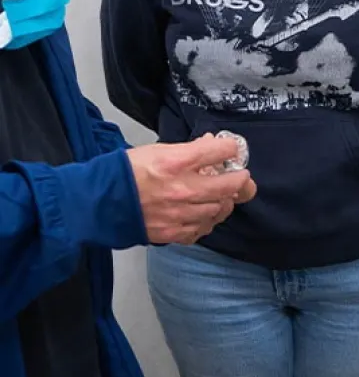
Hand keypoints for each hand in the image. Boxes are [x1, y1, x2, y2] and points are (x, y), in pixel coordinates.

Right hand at [126, 134, 257, 244]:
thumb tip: (211, 144)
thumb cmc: (127, 172)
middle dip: (241, 180)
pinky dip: (208, 221)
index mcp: (177, 161)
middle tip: (241, 177)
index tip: (231, 150)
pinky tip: (205, 214)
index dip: (231, 148)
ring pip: (219, 210)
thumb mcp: (158, 149)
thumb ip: (189, 149)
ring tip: (223, 196)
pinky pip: (202, 229)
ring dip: (226, 202)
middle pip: (229, 185)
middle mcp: (183, 188)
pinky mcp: (172, 233)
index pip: (220, 151)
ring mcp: (179, 213)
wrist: (99, 201)